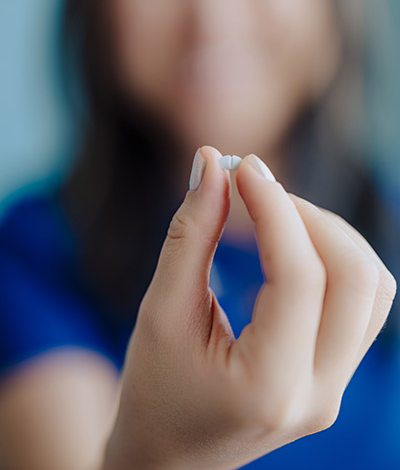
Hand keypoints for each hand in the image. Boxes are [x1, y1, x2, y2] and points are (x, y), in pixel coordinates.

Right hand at [104, 146, 395, 469]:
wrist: (170, 457)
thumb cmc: (154, 389)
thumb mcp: (161, 311)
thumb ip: (190, 234)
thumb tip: (211, 163)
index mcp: (269, 386)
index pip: (299, 277)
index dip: (274, 208)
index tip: (240, 167)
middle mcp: (318, 392)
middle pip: (355, 277)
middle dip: (307, 215)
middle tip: (254, 190)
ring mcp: (335, 387)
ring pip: (372, 285)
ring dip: (328, 233)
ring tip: (274, 215)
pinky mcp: (335, 375)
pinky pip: (365, 301)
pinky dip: (337, 257)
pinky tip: (293, 246)